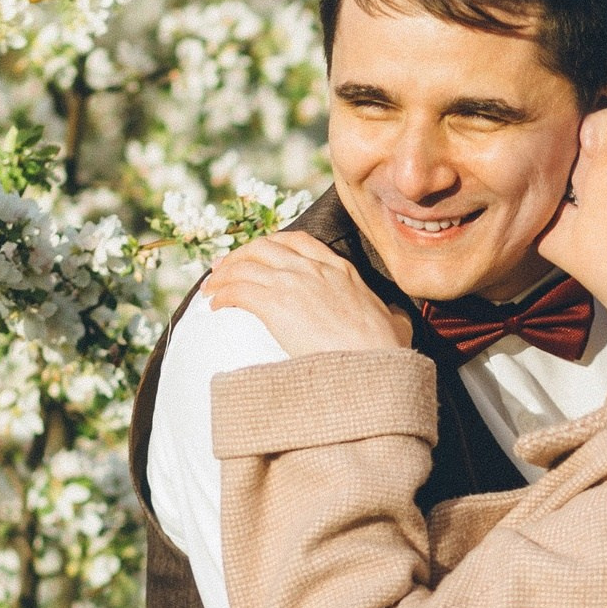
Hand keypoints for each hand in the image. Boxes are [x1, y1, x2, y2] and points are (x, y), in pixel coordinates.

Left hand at [204, 231, 412, 357]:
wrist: (373, 366)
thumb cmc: (386, 352)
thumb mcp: (395, 323)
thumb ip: (390, 315)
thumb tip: (396, 319)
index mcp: (340, 270)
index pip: (298, 241)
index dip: (271, 245)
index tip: (257, 255)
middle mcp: (314, 269)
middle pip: (264, 247)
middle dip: (239, 255)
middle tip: (223, 269)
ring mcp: (294, 283)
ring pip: (245, 265)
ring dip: (223, 275)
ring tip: (211, 289)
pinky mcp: (276, 304)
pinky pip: (238, 290)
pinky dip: (222, 294)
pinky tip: (215, 305)